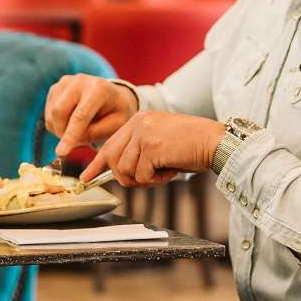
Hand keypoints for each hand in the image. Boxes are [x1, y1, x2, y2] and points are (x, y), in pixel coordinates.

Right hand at [44, 74, 138, 160]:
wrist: (113, 96)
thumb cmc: (116, 113)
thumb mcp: (116, 126)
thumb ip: (95, 133)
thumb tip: (70, 140)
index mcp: (99, 89)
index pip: (80, 116)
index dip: (70, 136)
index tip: (60, 153)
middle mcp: (80, 81)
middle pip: (59, 112)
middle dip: (62, 133)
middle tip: (75, 143)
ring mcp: (65, 82)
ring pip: (51, 114)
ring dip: (60, 130)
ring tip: (77, 131)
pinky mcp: (56, 87)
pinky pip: (48, 113)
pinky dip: (56, 124)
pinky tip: (70, 123)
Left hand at [82, 112, 225, 188]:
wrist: (215, 141)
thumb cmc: (191, 145)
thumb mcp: (159, 143)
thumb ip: (138, 152)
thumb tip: (120, 173)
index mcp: (137, 120)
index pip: (108, 144)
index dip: (96, 164)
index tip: (86, 178)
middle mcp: (137, 124)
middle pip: (114, 161)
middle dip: (126, 178)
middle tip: (148, 179)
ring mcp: (143, 134)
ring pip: (126, 170)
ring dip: (144, 179)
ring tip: (163, 171)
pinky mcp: (152, 147)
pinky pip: (142, 175)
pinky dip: (156, 180)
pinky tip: (170, 170)